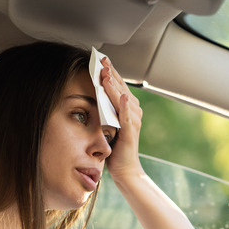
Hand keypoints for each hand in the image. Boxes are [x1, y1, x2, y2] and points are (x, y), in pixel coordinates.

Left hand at [100, 57, 142, 180]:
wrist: (124, 169)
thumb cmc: (115, 148)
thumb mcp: (108, 123)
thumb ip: (105, 110)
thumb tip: (95, 94)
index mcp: (128, 108)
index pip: (118, 86)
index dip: (110, 72)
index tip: (101, 59)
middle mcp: (134, 111)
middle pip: (121, 88)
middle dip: (111, 73)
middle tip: (102, 60)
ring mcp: (133, 121)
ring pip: (123, 98)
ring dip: (115, 85)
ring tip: (106, 73)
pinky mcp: (130, 132)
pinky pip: (127, 116)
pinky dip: (125, 106)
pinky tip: (123, 97)